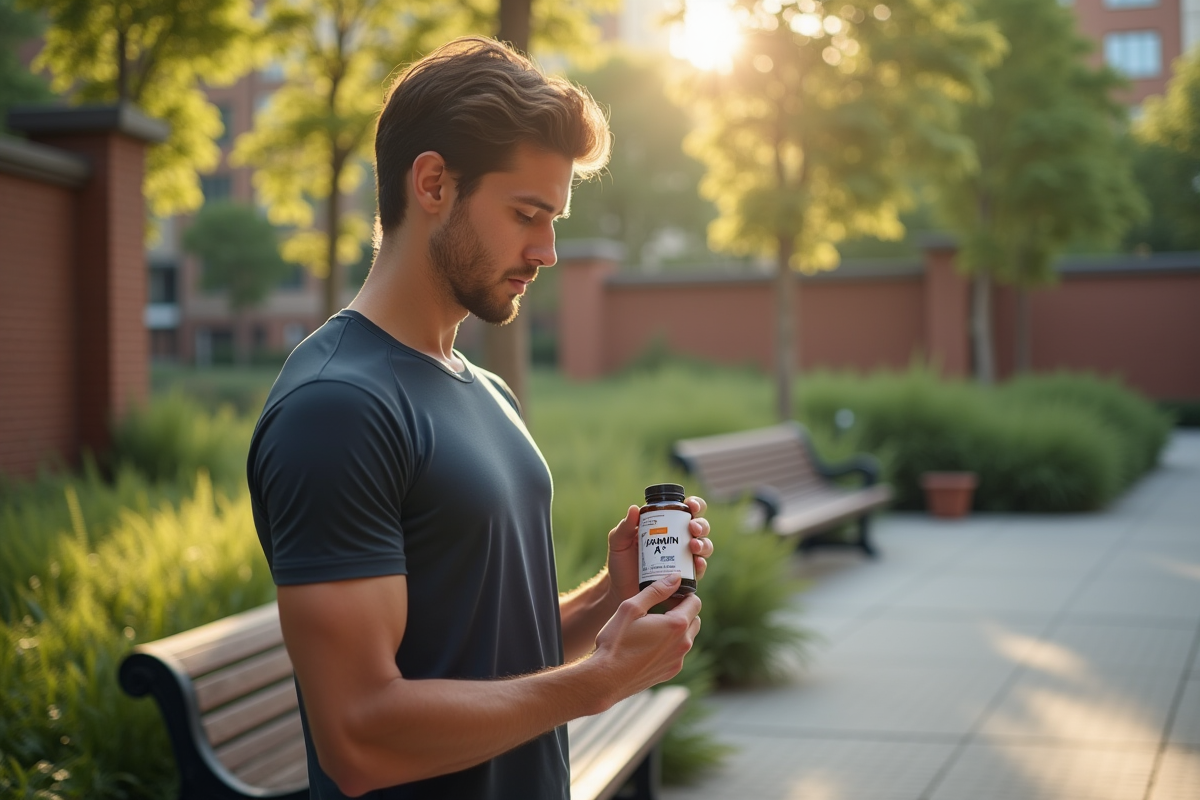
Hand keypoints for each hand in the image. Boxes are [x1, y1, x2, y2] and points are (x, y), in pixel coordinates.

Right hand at [592, 574, 701, 697]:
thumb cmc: (616, 642)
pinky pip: (677, 653)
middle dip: (682, 612)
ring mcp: (678, 660)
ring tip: (652, 628)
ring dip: (676, 629)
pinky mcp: (670, 672)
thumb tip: (675, 577)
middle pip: (694, 619)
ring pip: (687, 637)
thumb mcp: (631, 608)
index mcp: (676, 625)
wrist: (606, 679)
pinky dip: (669, 646)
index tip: (668, 595)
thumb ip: (656, 590)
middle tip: (659, 610)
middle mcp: (683, 644)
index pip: (695, 602)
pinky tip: (648, 646)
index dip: (683, 595)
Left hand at [604, 495, 713, 603]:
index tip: (691, 506)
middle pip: (700, 527)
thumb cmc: (620, 563)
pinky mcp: (685, 577)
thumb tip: (634, 508)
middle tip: (692, 527)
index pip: (685, 511)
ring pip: (704, 546)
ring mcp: (684, 558)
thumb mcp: (619, 542)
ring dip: (703, 544)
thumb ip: (625, 526)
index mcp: (666, 526)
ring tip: (693, 546)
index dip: (694, 505)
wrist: (620, 591)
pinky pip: (699, 570)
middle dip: (701, 525)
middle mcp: (679, 540)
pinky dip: (701, 565)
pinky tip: (697, 563)